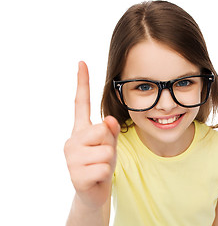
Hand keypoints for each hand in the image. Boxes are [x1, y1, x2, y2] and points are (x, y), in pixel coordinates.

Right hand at [64, 61, 119, 208]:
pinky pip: (104, 167)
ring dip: (109, 160)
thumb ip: (110, 131)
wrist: (94, 192)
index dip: (83, 82)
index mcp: (80, 130)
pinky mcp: (75, 174)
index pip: (81, 102)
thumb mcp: (110, 144)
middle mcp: (72, 140)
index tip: (82, 62)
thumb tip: (108, 120)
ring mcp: (71, 157)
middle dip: (109, 144)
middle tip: (102, 156)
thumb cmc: (102, 163)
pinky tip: (96, 177)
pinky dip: (105, 174)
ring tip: (99, 166)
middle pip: (102, 130)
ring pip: (106, 150)